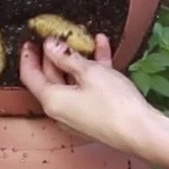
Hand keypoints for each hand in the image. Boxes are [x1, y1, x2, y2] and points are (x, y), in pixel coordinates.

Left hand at [19, 35, 160, 154]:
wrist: (140, 132)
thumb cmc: (114, 103)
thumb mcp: (89, 72)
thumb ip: (67, 57)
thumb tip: (50, 46)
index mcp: (52, 100)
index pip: (30, 76)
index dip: (28, 56)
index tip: (29, 42)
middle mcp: (60, 111)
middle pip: (50, 78)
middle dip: (54, 55)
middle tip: (57, 36)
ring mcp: (76, 116)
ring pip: (71, 82)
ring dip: (77, 60)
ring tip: (84, 38)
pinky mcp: (92, 117)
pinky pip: (86, 90)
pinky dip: (91, 72)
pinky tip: (102, 50)